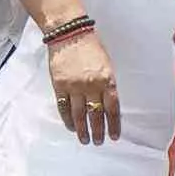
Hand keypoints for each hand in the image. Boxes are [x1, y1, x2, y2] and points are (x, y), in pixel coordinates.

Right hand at [46, 19, 122, 142]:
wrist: (69, 33)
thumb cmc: (90, 46)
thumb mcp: (106, 64)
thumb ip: (108, 84)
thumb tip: (107, 104)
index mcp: (107, 79)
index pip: (112, 108)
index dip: (113, 124)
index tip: (114, 136)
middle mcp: (92, 85)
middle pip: (96, 114)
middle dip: (98, 131)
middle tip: (99, 141)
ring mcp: (74, 86)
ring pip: (79, 115)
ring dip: (82, 130)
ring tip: (85, 140)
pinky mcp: (59, 86)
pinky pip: (64, 107)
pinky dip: (68, 119)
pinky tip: (71, 127)